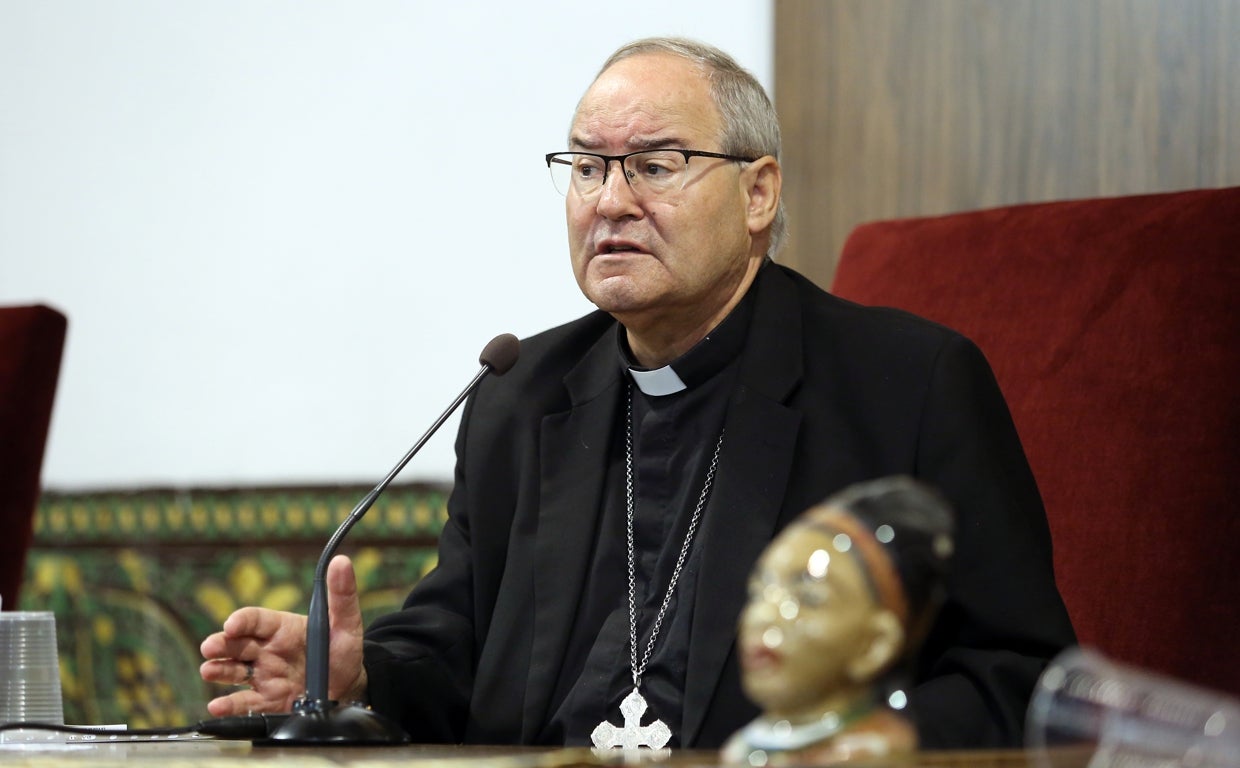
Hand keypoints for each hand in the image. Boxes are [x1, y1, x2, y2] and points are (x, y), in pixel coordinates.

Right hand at [198, 554, 367, 715]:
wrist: (348, 687)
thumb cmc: (342, 650)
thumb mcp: (346, 623)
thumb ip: (342, 595)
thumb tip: (341, 562)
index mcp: (282, 628)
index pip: (256, 619)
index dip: (242, 620)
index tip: (232, 624)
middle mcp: (267, 650)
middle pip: (237, 643)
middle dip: (221, 644)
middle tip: (210, 648)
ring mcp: (264, 676)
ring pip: (234, 670)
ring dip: (219, 669)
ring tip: (208, 671)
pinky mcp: (266, 701)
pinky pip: (245, 703)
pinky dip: (229, 706)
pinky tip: (217, 706)